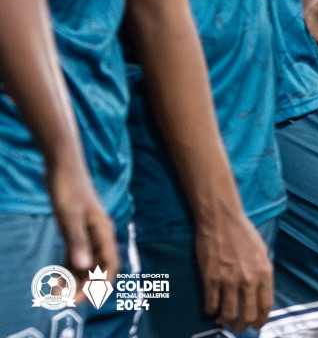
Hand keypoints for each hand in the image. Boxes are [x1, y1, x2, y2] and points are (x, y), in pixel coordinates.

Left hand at [46, 157, 117, 292]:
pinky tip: (57, 278)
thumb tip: (81, 266)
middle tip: (65, 301)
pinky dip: (68, 267)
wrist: (64, 166)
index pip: (109, 264)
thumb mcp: (69, 215)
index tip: (82, 298)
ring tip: (58, 294)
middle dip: (84, 285)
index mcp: (103, 231)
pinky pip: (76, 254)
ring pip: (86, 262)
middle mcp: (99, 234)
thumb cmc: (68, 188)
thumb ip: (76, 241)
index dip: (99, 284)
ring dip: (75, 279)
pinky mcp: (77, 230)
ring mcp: (88, 232)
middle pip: (98, 266)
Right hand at [194, 206, 272, 330]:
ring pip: (229, 314)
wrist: (222, 219)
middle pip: (248, 314)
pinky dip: (211, 311)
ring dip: (227, 321)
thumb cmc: (243, 232)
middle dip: (243, 325)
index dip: (262, 320)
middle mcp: (249, 279)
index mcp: (264, 272)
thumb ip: (262, 271)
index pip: (266, 305)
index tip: (258, 325)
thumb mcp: (262, 251)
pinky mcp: (211, 279)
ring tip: (224, 320)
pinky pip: (211, 305)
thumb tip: (260, 290)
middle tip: (239, 326)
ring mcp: (229, 280)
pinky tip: (212, 310)